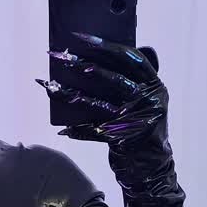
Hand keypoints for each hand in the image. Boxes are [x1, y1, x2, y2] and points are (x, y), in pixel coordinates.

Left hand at [35, 32, 167, 147]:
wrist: (152, 168)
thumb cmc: (143, 129)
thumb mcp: (147, 102)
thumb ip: (134, 82)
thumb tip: (98, 59)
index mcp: (155, 86)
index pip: (133, 58)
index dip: (108, 46)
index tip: (84, 37)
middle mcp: (149, 101)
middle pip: (113, 77)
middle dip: (83, 64)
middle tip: (61, 55)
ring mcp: (136, 120)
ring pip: (98, 103)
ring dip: (71, 94)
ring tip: (50, 85)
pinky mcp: (123, 138)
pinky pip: (94, 130)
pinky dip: (78, 129)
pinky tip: (62, 127)